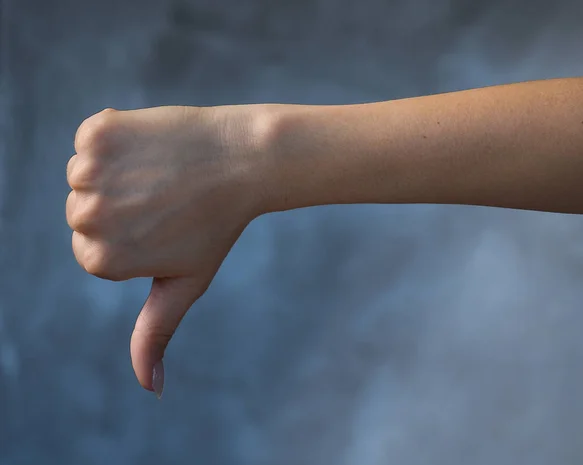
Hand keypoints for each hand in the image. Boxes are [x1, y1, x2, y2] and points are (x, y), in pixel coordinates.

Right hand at [66, 106, 267, 396]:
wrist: (244, 161)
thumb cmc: (216, 227)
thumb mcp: (184, 283)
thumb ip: (155, 333)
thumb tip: (150, 388)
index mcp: (101, 259)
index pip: (91, 248)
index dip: (131, 237)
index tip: (165, 227)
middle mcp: (87, 216)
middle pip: (83, 212)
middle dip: (121, 205)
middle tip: (167, 198)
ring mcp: (92, 171)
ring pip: (85, 174)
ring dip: (118, 171)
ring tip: (162, 173)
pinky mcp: (99, 131)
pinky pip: (91, 138)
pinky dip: (117, 137)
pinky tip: (155, 145)